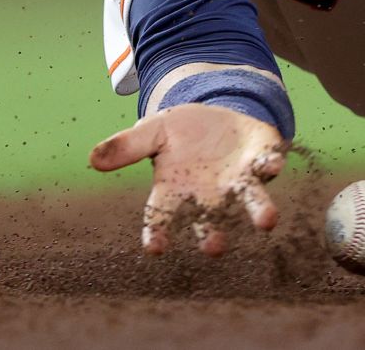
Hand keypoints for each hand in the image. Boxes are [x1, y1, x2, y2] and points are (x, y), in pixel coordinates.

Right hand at [89, 103, 285, 255]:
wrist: (216, 115)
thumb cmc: (180, 134)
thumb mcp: (151, 132)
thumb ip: (127, 146)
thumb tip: (93, 158)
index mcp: (176, 189)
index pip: (161, 215)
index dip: (157, 232)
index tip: (154, 248)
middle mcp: (209, 193)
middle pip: (210, 219)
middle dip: (212, 234)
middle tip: (214, 247)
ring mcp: (238, 178)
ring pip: (251, 199)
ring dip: (260, 210)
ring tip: (266, 221)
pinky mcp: (261, 159)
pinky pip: (268, 164)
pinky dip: (271, 165)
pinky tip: (271, 164)